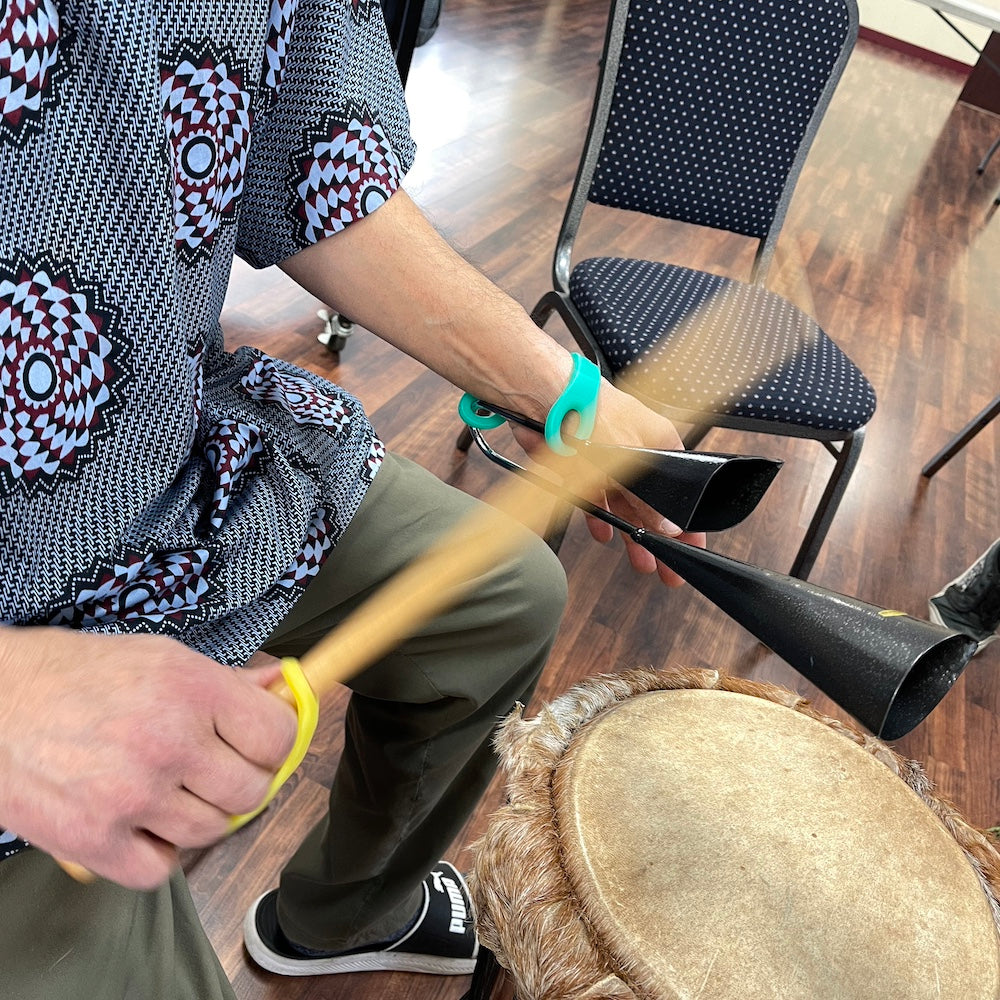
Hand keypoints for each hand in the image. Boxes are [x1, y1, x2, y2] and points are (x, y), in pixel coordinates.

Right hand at [0, 627, 296, 888]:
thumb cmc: (77, 674)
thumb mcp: (160, 658)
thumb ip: (225, 680)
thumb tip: (280, 686)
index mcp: (193, 688)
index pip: (276, 736)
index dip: (275, 743)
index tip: (260, 746)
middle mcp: (170, 740)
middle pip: (251, 791)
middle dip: (240, 782)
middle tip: (214, 772)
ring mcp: (133, 795)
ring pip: (210, 832)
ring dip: (198, 817)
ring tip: (169, 791)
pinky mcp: (93, 840)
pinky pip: (159, 871)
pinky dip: (157, 855)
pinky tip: (141, 824)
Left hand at [510, 382, 706, 585]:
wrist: (546, 398)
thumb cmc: (592, 411)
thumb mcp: (627, 463)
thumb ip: (647, 499)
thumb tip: (667, 527)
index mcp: (660, 443)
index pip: (683, 489)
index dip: (687, 520)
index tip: (693, 545)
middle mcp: (637, 452)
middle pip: (654, 502)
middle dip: (659, 537)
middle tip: (667, 569)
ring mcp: (608, 459)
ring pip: (626, 505)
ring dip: (632, 534)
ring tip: (640, 561)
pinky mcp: (581, 466)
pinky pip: (596, 499)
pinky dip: (600, 517)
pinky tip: (604, 534)